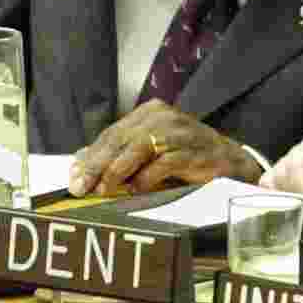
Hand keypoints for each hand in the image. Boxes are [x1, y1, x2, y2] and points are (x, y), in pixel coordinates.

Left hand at [68, 99, 261, 196]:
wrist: (230, 162)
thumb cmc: (187, 157)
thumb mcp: (150, 152)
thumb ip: (119, 154)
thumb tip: (79, 161)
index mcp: (150, 112)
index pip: (112, 134)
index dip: (90, 157)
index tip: (73, 179)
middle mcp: (164, 117)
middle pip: (121, 139)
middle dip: (97, 166)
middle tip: (80, 188)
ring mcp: (180, 132)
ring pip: (139, 147)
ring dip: (117, 171)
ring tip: (104, 190)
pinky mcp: (194, 151)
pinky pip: (163, 163)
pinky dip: (146, 178)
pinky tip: (136, 189)